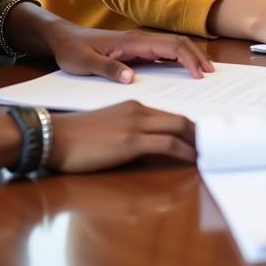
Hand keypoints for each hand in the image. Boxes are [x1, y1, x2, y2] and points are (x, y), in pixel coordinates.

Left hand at [43, 23, 213, 83]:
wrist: (63, 39)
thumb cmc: (73, 51)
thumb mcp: (84, 63)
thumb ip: (108, 69)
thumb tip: (131, 79)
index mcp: (134, 41)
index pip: (171, 46)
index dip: (188, 59)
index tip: (199, 75)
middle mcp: (142, 39)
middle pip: (179, 43)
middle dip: (197, 56)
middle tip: (211, 74)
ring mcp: (141, 43)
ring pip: (174, 46)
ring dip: (191, 56)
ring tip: (204, 72)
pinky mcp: (138, 49)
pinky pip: (165, 52)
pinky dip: (180, 59)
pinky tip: (184, 70)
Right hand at [49, 102, 195, 171]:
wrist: (53, 137)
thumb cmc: (75, 138)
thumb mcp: (108, 127)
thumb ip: (129, 132)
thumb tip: (148, 148)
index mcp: (134, 106)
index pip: (170, 115)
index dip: (188, 127)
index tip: (200, 138)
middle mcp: (139, 111)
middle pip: (180, 118)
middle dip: (199, 133)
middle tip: (212, 145)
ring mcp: (136, 124)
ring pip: (179, 128)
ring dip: (196, 142)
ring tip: (207, 153)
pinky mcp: (131, 140)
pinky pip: (168, 143)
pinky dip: (184, 151)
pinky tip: (192, 159)